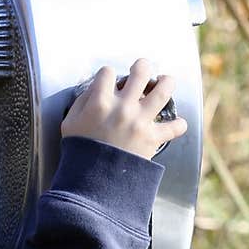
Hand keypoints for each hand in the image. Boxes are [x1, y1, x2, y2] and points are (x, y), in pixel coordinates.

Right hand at [60, 59, 187, 159]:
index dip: (108, 74)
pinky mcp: (152, 138)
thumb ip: (82, 101)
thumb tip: (96, 89)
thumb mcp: (70, 122)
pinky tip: (176, 124)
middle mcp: (122, 107)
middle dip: (143, 66)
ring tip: (166, 81)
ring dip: (167, 82)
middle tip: (143, 69)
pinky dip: (178, 125)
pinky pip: (174, 127)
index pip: (108, 72)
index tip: (110, 81)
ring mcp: (139, 121)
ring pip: (163, 91)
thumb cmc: (79, 152)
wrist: (93, 181)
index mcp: (99, 102)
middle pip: (141, 73)